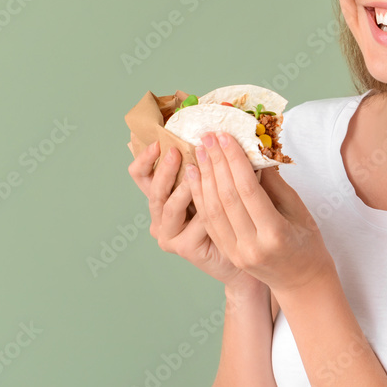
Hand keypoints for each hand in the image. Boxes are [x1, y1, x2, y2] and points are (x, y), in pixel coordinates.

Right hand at [127, 134, 264, 293]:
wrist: (245, 254)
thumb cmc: (234, 215)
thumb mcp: (219, 184)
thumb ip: (211, 164)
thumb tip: (214, 132)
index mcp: (164, 198)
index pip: (141, 176)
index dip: (144, 159)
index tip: (158, 142)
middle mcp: (160, 217)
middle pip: (153, 190)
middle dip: (165, 169)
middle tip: (175, 150)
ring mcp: (169, 235)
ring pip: (170, 206)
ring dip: (183, 186)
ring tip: (195, 168)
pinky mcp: (184, 248)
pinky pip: (195, 222)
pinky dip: (208, 205)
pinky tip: (222, 193)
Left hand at [185, 131, 335, 296]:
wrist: (301, 281)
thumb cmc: (306, 243)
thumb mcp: (298, 210)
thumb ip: (274, 183)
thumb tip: (253, 152)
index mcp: (275, 234)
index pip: (248, 190)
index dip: (234, 160)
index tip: (225, 136)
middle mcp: (251, 246)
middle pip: (227, 198)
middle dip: (216, 163)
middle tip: (208, 136)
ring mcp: (236, 252)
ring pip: (213, 210)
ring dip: (203, 178)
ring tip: (199, 152)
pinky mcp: (227, 253)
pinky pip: (209, 222)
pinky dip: (201, 197)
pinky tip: (196, 177)